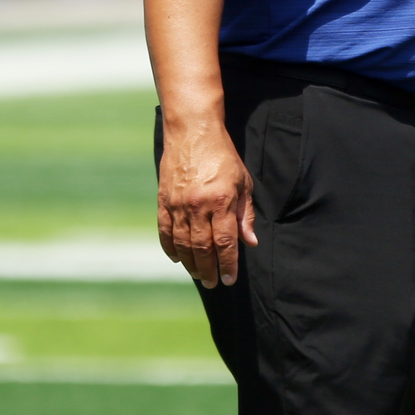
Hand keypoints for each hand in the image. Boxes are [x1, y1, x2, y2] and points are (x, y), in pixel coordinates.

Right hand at [158, 109, 256, 287]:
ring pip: (183, 243)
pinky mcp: (163, 200)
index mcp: (221, 201)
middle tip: (214, 283)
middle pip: (202, 248)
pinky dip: (170, 247)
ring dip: (190, 263)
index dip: (228, 264)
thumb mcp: (243, 182)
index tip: (230, 279)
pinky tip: (176, 258)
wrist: (192, 131)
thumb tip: (250, 242)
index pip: (225, 242)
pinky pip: (165, 230)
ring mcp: (178, 204)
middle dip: (209, 270)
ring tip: (198, 275)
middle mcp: (198, 205)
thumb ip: (245, 214)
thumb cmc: (223, 156)